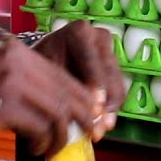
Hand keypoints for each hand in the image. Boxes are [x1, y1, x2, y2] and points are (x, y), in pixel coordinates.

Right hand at [0, 37, 104, 155]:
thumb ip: (17, 80)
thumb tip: (48, 106)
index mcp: (15, 49)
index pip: (61, 73)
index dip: (81, 97)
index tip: (90, 115)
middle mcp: (19, 58)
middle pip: (67, 91)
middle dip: (83, 117)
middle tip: (88, 136)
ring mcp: (13, 80)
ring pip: (59, 111)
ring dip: (62, 135)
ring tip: (54, 148)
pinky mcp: (6, 104)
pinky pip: (41, 126)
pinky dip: (44, 142)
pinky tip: (37, 149)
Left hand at [30, 21, 123, 135]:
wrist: (47, 57)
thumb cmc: (40, 63)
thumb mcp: (43, 69)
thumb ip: (57, 86)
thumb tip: (68, 114)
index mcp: (78, 32)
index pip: (90, 59)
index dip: (94, 85)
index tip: (94, 108)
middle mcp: (98, 36)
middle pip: (108, 72)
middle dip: (105, 101)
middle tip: (101, 124)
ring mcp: (110, 51)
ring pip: (117, 82)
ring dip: (111, 108)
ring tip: (103, 128)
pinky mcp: (115, 66)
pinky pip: (120, 88)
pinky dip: (112, 107)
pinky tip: (105, 123)